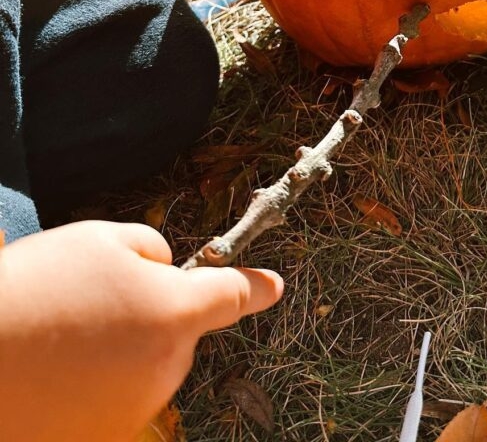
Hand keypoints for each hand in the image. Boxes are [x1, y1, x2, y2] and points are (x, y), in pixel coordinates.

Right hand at [0, 220, 282, 441]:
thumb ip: (151, 250)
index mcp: (175, 313)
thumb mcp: (100, 240)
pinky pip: (110, 399)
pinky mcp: (103, 438)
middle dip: (148, 313)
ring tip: (59, 335)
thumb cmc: (38, 289)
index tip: (273, 287)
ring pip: (142, 364)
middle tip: (87, 300)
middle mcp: (166, 368)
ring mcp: (134, 412)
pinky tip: (51, 372)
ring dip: (117, 350)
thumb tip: (165, 269)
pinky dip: (89, 385)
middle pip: (175, 331)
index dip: (253, 287)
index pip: (229, 295)